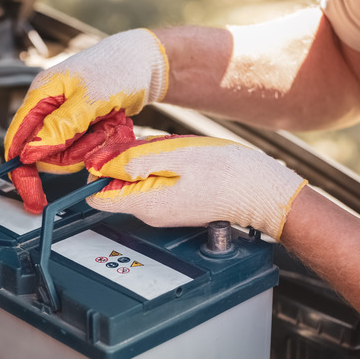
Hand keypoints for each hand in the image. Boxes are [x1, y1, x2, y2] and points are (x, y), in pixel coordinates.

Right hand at [4, 29, 168, 212]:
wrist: (145, 62)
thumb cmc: (118, 67)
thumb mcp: (89, 99)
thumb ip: (59, 127)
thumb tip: (31, 152)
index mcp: (40, 95)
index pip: (17, 140)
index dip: (22, 170)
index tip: (33, 196)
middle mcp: (48, 108)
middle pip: (45, 153)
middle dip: (72, 153)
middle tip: (96, 134)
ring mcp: (65, 118)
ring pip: (67, 154)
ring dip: (91, 146)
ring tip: (108, 124)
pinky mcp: (81, 125)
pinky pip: (84, 148)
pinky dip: (101, 142)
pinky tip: (112, 124)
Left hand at [84, 135, 307, 239]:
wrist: (263, 191)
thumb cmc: (228, 172)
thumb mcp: (176, 156)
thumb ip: (133, 161)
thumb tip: (99, 164)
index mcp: (145, 203)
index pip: (96, 195)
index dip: (98, 169)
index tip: (113, 150)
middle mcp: (149, 213)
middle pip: (116, 184)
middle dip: (126, 159)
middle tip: (154, 145)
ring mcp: (162, 211)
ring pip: (136, 179)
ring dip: (147, 159)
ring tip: (175, 152)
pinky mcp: (174, 203)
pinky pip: (155, 180)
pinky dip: (162, 165)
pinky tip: (183, 158)